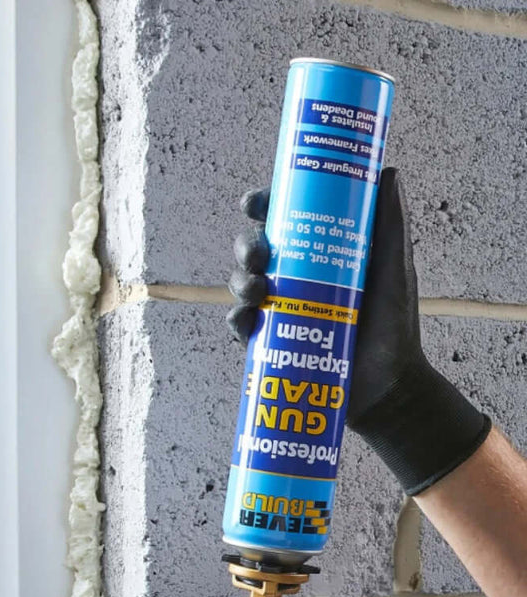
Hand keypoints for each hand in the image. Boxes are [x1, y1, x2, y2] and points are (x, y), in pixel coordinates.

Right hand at [227, 168, 489, 494]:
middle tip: (258, 254)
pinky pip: (242, 326)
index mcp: (319, 255)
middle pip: (256, 252)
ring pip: (244, 285)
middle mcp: (295, 279)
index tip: (255, 203)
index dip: (264, 208)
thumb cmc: (394, 327)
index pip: (285, 222)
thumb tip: (386, 171)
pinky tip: (246, 320)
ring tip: (257, 291)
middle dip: (247, 247)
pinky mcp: (271, 343)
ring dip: (240, 281)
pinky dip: (237, 320)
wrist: (388, 388)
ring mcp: (281, 311)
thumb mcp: (395, 272)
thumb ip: (391, 227)